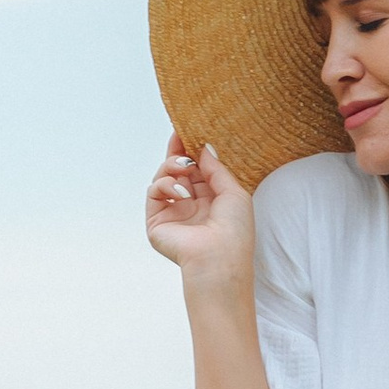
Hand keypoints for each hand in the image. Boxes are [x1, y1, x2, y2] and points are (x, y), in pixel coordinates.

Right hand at [147, 137, 254, 285]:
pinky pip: (154, 191)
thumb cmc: (235, 231)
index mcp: (211, 199)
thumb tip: (203, 148)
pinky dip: (165, 184)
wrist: (219, 258)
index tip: (188, 131)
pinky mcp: (157, 220)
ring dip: (172, 166)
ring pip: (163, 176)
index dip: (192, 150)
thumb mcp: (233, 192)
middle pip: (178, 170)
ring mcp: (173, 212)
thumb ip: (216, 168)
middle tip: (178, 137)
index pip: (198, 169)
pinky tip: (181, 191)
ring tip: (184, 168)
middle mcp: (191, 204)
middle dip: (177, 151)